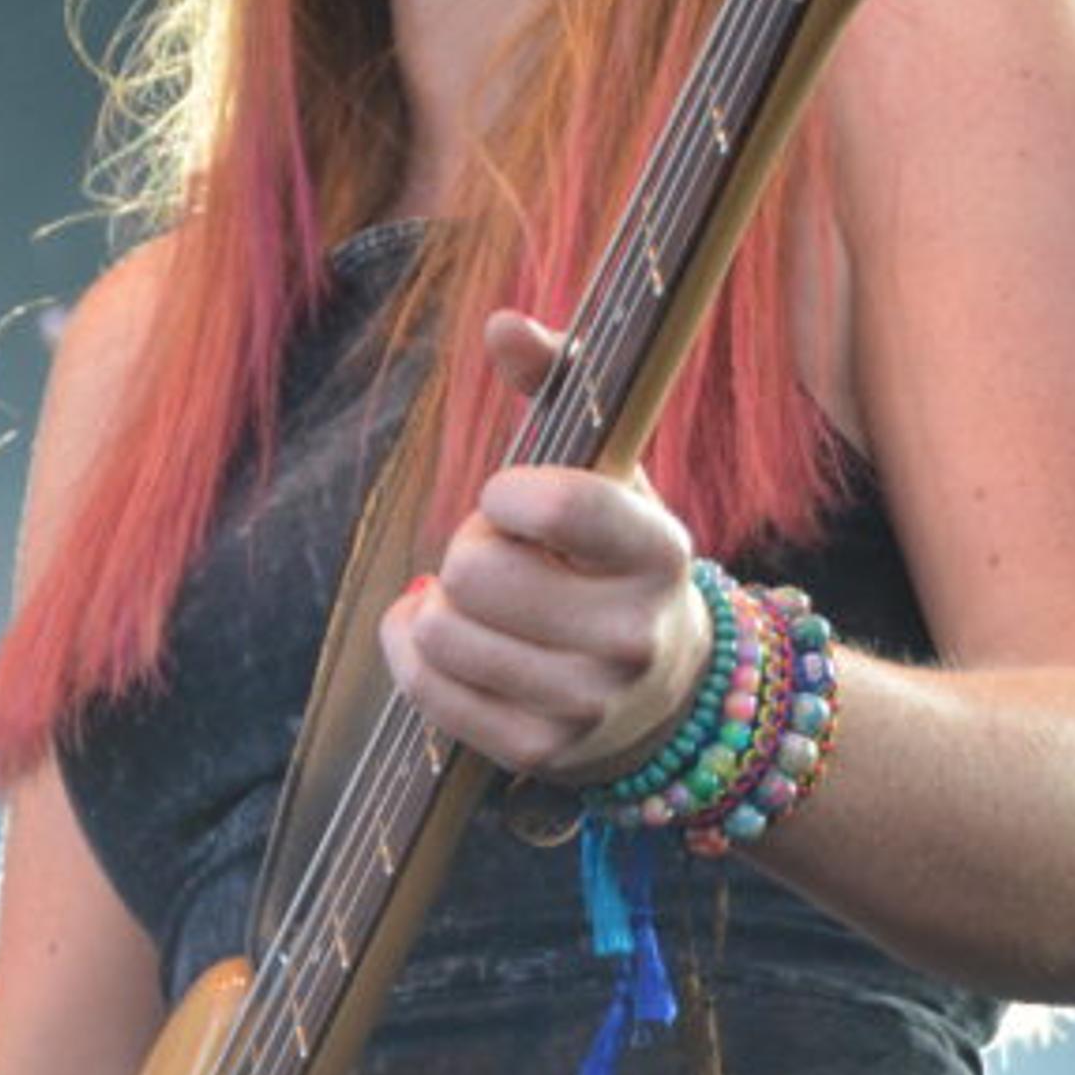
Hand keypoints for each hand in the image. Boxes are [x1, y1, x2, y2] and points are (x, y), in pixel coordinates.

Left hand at [377, 310, 710, 783]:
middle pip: (475, 571)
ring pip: (442, 633)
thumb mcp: (604, 465)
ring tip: (479, 601)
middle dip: (468, 550)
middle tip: (501, 556)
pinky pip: (427, 692)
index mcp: (658, 549)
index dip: (510, 493)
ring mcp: (589, 702)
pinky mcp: (541, 752)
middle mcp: (633, 634)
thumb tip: (503, 323)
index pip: (565, 505)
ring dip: (438, 604)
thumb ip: (559, 383)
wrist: (663, 685)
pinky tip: (439, 636)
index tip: (510, 496)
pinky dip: (412, 653)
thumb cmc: (609, 552)